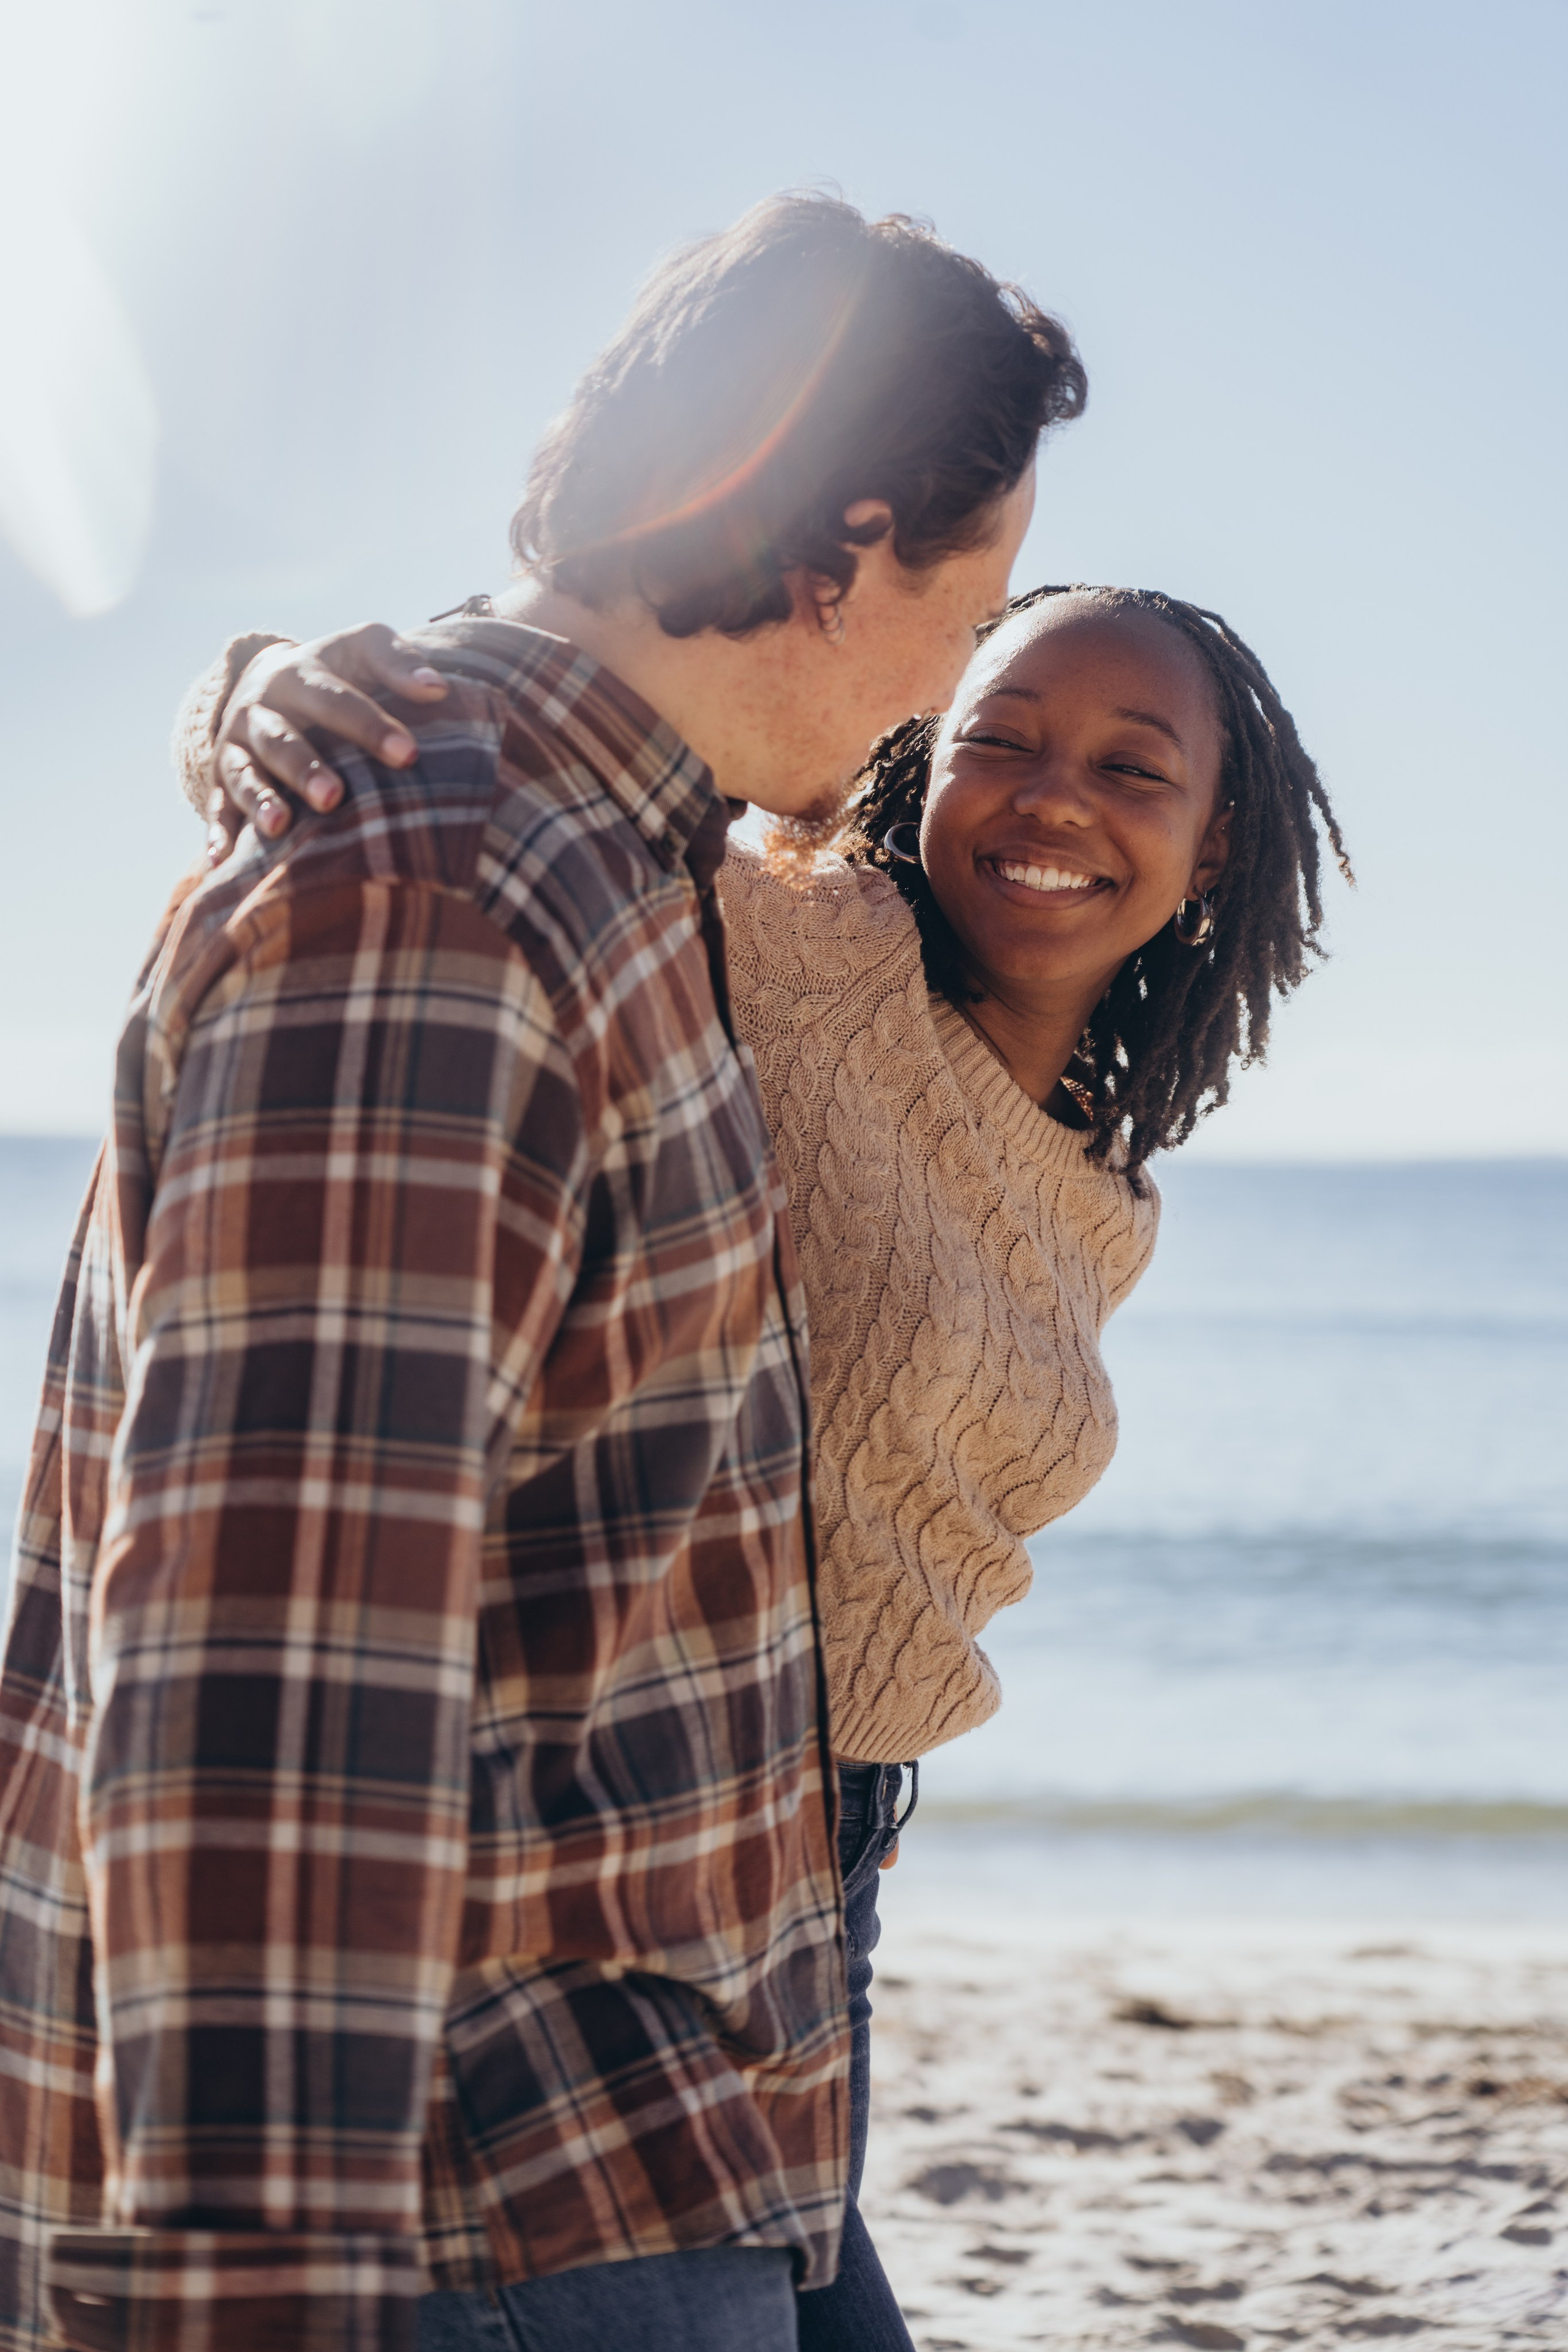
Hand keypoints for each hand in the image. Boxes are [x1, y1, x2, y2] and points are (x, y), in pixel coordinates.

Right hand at [207, 624, 448, 864]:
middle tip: (334, 797)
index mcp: (297, 674)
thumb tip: (438, 688)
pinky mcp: (221, 778)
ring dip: (259, 799)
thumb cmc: (337, 670)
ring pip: (243, 773)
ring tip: (278, 826)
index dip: (370, 726)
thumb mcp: (363, 648)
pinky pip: (217, 807)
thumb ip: (397, 662)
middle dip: (305, 768)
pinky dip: (218, 833)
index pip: (334, 699)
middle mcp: (259, 709)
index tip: (409, 754)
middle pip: (280, 739)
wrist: (271, 677)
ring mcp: (236, 745)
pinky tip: (222, 862)